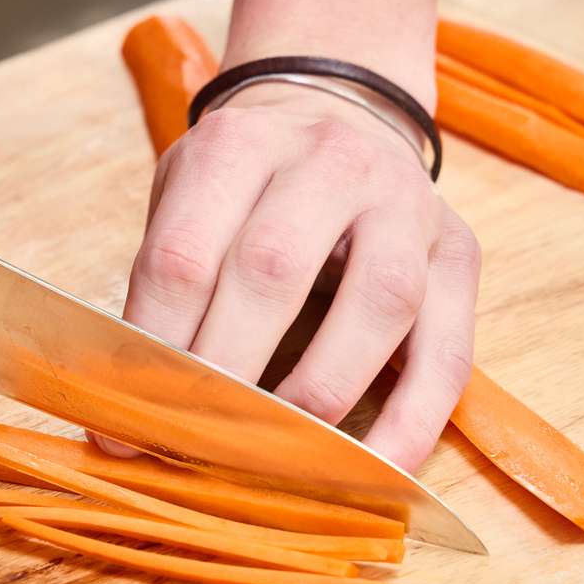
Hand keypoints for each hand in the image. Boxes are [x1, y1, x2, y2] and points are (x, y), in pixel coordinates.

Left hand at [121, 84, 479, 470]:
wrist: (344, 113)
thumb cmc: (249, 181)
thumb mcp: (189, 194)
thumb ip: (164, 279)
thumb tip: (125, 397)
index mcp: (241, 144)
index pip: (184, 255)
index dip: (151, 346)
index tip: (125, 417)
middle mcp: (330, 162)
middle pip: (272, 272)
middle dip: (226, 374)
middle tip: (193, 442)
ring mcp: (406, 205)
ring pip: (378, 303)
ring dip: (321, 392)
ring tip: (278, 452)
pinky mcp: (459, 254)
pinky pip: (447, 351)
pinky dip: (412, 421)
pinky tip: (378, 471)